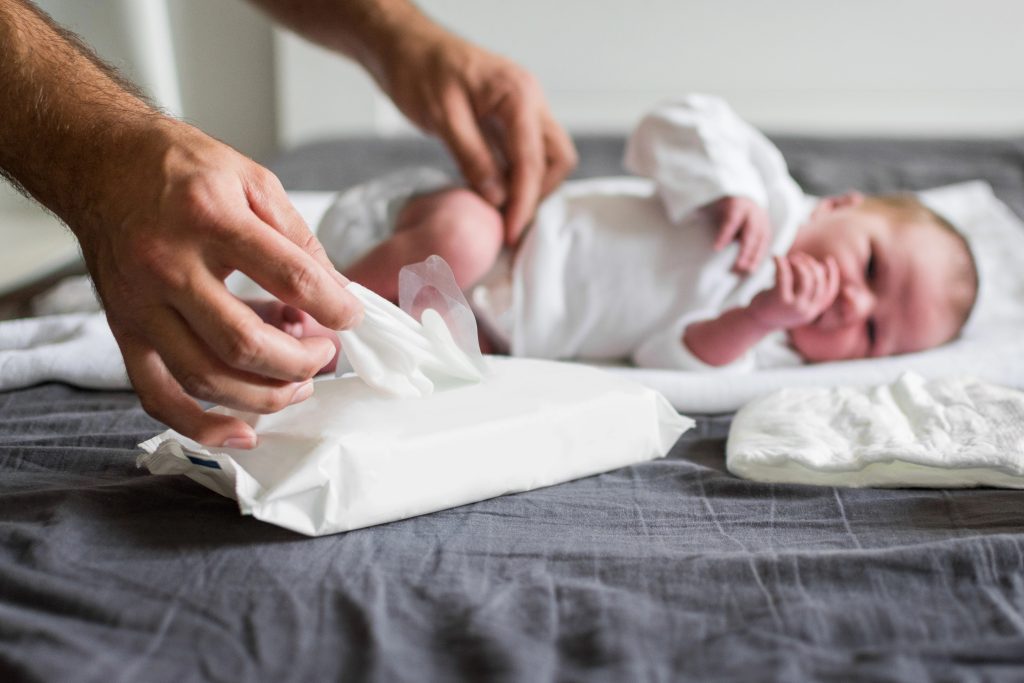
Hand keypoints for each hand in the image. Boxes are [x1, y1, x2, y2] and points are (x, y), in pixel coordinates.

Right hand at [76, 119, 362, 447]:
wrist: (98, 161)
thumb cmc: (179, 167)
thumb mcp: (253, 179)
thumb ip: (298, 238)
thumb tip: (337, 292)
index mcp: (211, 218)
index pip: (290, 278)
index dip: (334, 306)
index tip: (353, 318)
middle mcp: (169, 266)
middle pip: (245, 343)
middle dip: (301, 361)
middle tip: (326, 353)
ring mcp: (140, 305)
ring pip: (206, 378)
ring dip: (264, 395)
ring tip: (299, 384)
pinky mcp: (123, 330)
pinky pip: (158, 395)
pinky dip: (201, 426)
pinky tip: (244, 433)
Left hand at [380, 30, 576, 244]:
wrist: (402, 46)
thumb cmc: (418, 70)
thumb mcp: (442, 116)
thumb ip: (472, 156)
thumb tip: (497, 199)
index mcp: (518, 94)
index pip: (533, 159)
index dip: (524, 201)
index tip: (509, 233)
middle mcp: (529, 100)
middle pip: (556, 158)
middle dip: (538, 194)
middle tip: (509, 224)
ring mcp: (521, 110)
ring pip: (544, 158)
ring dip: (528, 188)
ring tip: (500, 216)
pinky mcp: (507, 120)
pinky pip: (522, 154)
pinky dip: (513, 178)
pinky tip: (493, 197)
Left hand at [705, 196, 771, 273]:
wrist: (744, 197)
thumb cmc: (724, 205)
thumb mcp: (714, 206)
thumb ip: (706, 216)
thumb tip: (693, 224)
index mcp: (737, 205)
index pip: (731, 220)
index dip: (725, 235)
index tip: (716, 249)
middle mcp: (752, 212)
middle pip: (751, 232)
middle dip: (745, 251)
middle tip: (738, 266)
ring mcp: (762, 220)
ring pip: (761, 239)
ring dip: (755, 256)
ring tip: (747, 271)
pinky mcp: (767, 229)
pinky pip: (765, 243)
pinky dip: (760, 256)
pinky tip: (753, 268)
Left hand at [748, 253, 839, 329]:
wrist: (755, 322)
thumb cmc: (775, 307)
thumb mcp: (796, 300)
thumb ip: (808, 288)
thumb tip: (821, 267)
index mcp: (813, 311)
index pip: (830, 292)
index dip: (832, 274)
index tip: (827, 259)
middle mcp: (807, 311)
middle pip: (819, 282)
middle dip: (811, 264)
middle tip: (799, 256)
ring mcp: (794, 306)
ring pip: (806, 279)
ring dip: (800, 263)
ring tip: (790, 257)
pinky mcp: (779, 300)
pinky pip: (784, 276)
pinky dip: (781, 264)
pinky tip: (776, 257)